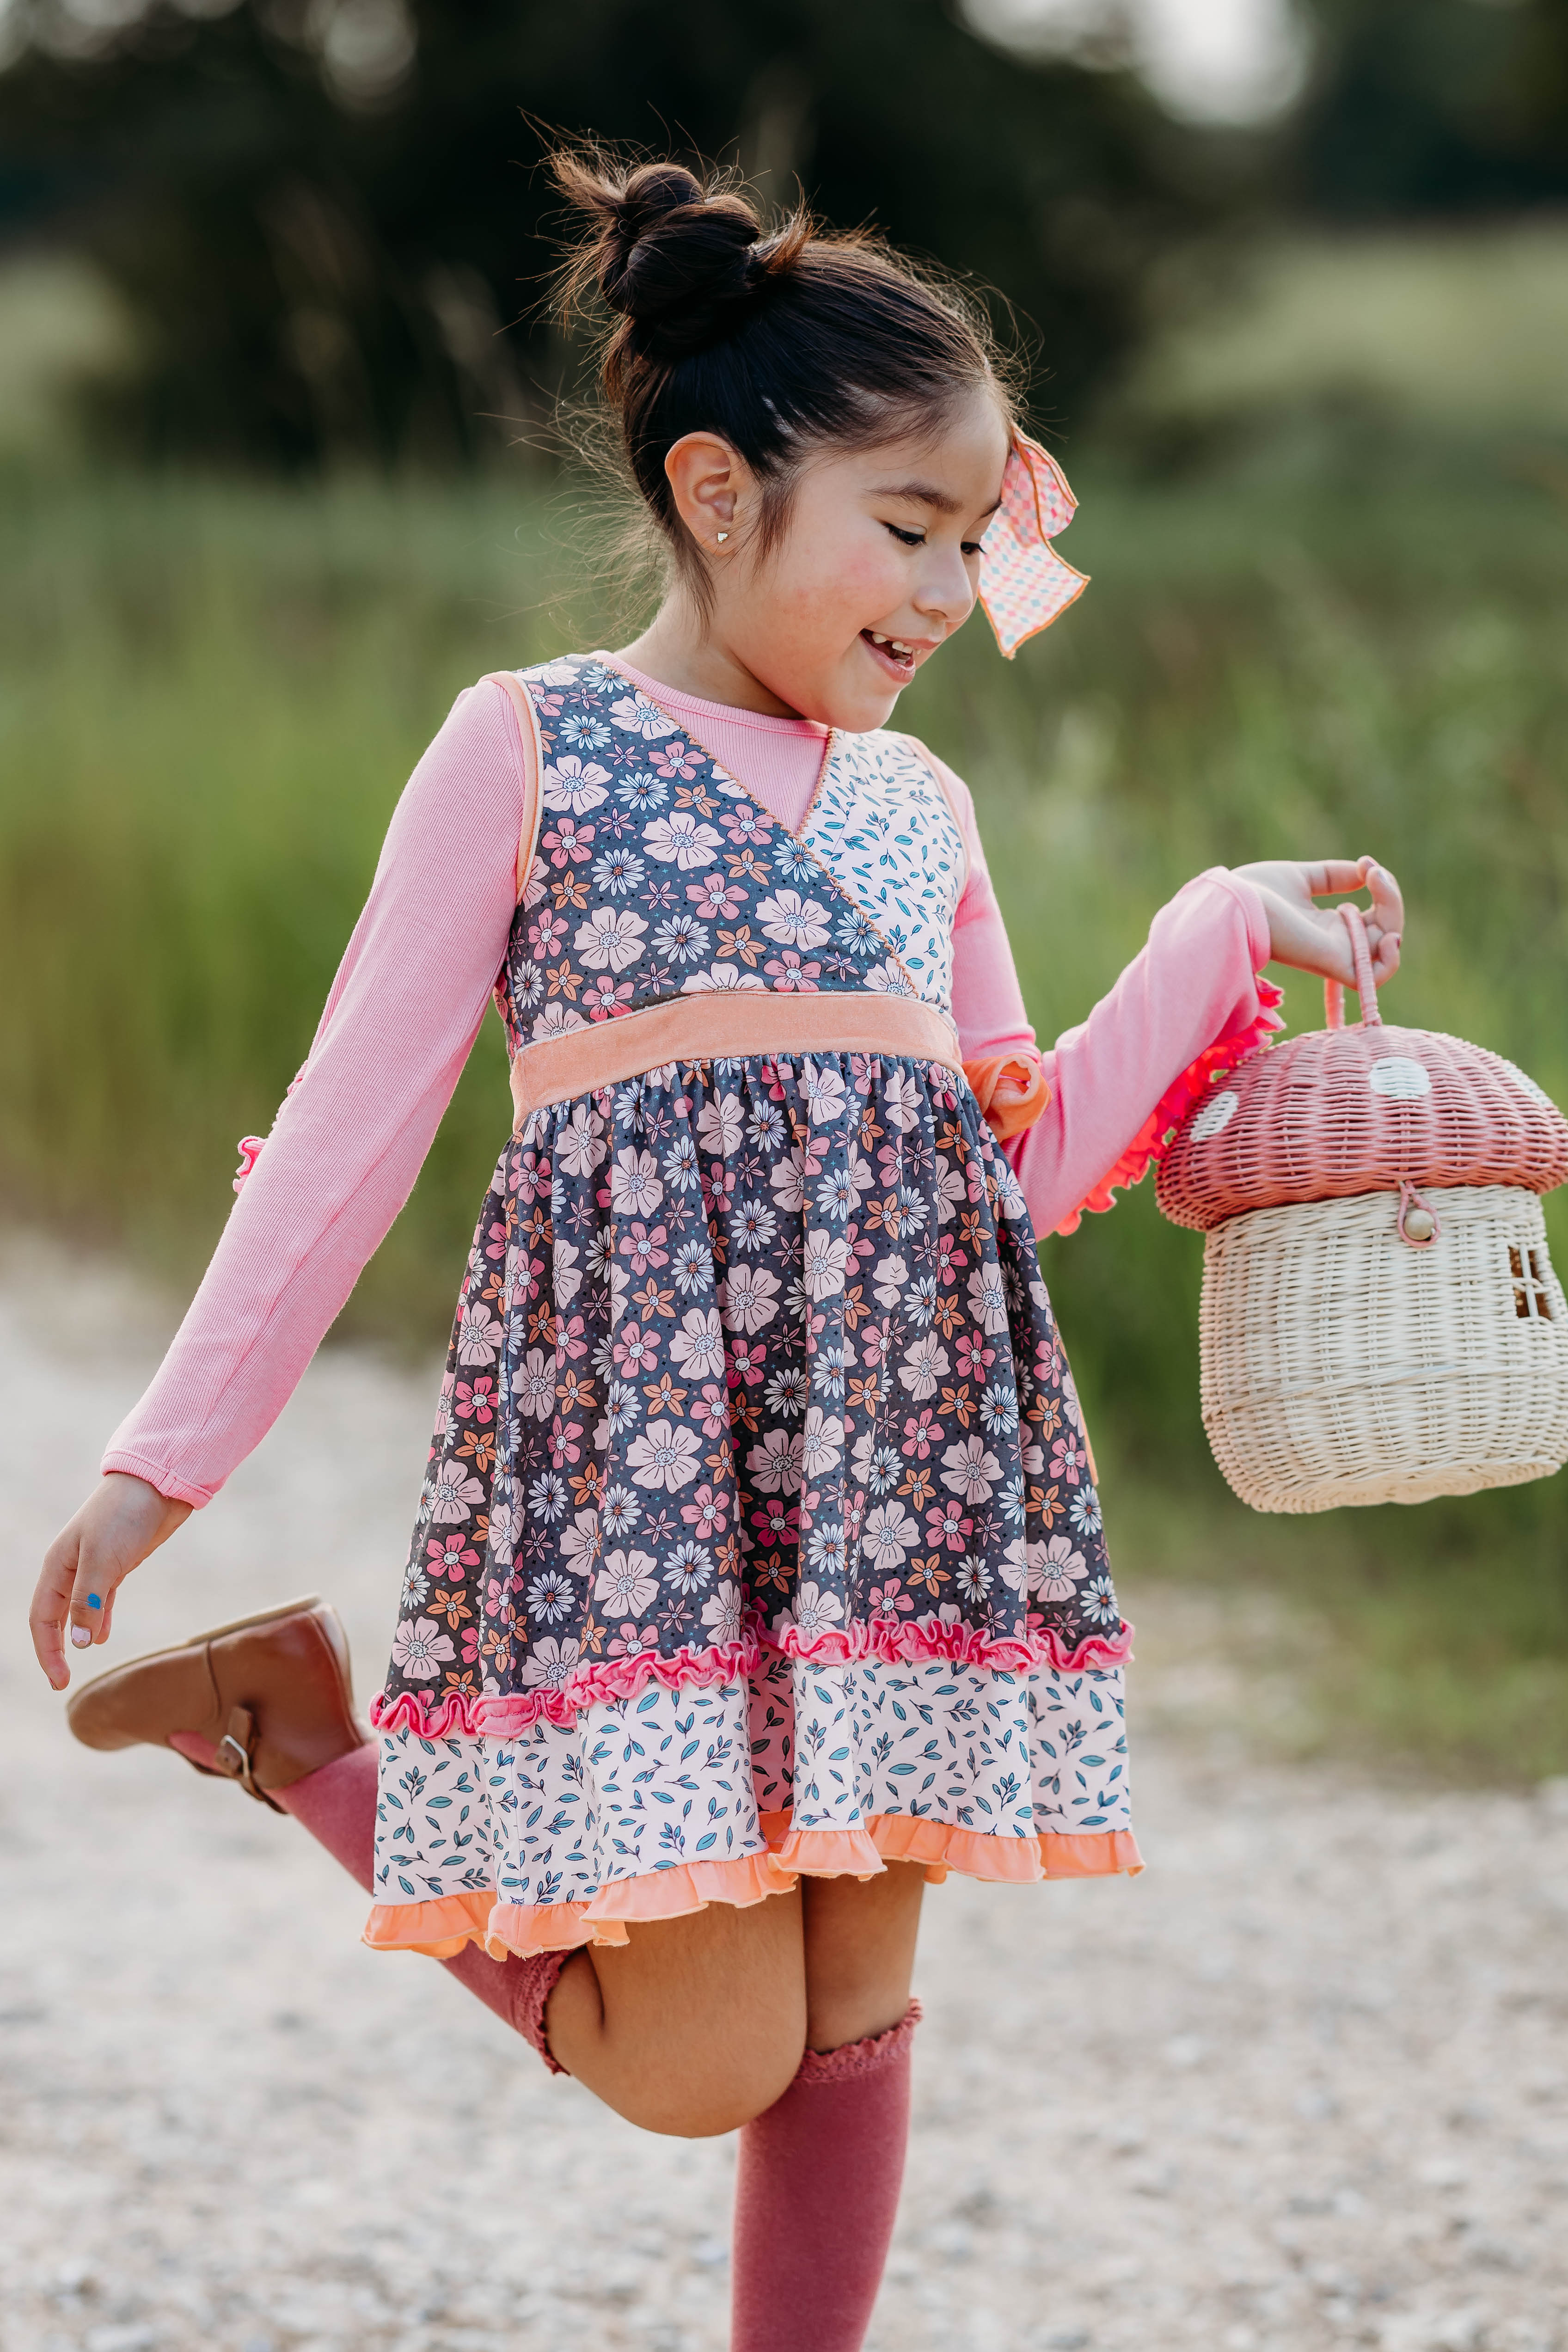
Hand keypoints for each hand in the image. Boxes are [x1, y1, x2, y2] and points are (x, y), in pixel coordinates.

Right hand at [31, 1473, 191, 1690]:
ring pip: (78, 1610)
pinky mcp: (118, 1564)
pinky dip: (99, 1619)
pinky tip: (102, 1636)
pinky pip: (100, 1599)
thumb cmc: (124, 1515)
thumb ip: (89, 1601)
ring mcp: (94, 1566)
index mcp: (57, 1566)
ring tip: (81, 1659)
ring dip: (78, 1634)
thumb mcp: (103, 1559)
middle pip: (55, 1617)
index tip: (58, 1680)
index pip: (42, 1618)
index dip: (47, 1650)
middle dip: (57, 1647)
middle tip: (61, 1681)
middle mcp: (71, 1568)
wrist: (158, 1484)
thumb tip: (80, 1643)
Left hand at [1231, 855, 1402, 986]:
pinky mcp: (1333, 963)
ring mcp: (1335, 955)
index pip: (1372, 920)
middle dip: (1391, 898)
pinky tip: (1385, 928)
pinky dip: (1391, 957)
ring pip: (1387, 948)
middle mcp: (1334, 944)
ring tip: (1377, 882)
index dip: (1382, 893)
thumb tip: (1366, 869)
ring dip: (1394, 913)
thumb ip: (1334, 876)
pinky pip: (1377, 976)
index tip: (1367, 864)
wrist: (1233, 902)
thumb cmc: (1255, 892)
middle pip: (1385, 932)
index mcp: (1326, 927)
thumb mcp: (1302, 877)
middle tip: (1374, 871)